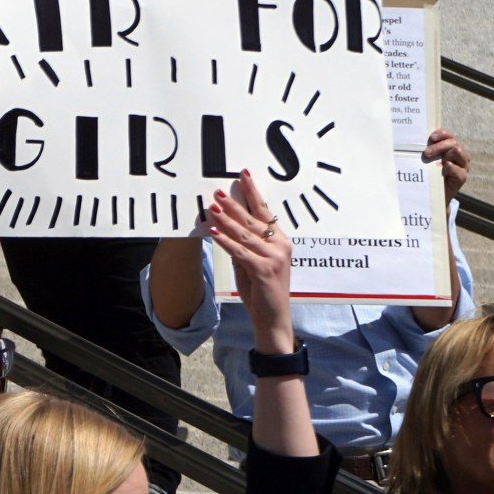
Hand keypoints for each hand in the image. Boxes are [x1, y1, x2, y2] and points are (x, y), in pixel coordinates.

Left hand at [204, 171, 295, 352]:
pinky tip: (214, 231)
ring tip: (212, 207)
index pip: (265, 212)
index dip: (253, 193)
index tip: (244, 175)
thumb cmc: (262, 292)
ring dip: (227, 220)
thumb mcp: (252, 264)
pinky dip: (226, 241)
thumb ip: (244, 247)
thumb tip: (226, 227)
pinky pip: (240, 252)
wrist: (273, 319)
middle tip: (218, 191)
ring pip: (246, 234)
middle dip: (235, 205)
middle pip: (254, 221)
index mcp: (281, 242)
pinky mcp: (265, 270)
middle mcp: (281, 247)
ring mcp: (274, 258)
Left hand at [423, 128, 470, 198]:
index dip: (441, 134)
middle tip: (426, 154)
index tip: (430, 138)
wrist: (431, 196)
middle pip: (453, 143)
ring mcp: (462, 165)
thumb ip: (426, 151)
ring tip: (431, 162)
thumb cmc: (428, 176)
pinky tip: (444, 168)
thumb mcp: (426, 161)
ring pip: (457, 151)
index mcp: (450, 147)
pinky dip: (451, 167)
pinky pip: (459, 170)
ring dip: (443, 154)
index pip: (448, 135)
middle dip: (438, 146)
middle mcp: (459, 154)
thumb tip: (414, 142)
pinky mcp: (462, 177)